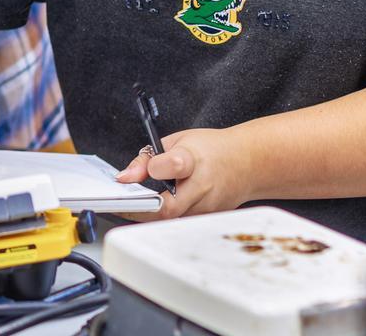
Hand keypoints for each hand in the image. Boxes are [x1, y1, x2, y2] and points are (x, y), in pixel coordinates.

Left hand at [115, 127, 254, 219]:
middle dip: (139, 209)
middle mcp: (203, 186)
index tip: (128, 177)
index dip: (153, 169)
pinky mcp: (208, 220)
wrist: (247, 163)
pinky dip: (164, 218)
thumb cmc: (212, 149)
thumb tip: (124, 177)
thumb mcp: (177, 141)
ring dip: (149, 215)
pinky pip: (180, 223)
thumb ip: (148, 157)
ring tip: (134, 205)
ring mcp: (208, 208)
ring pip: (171, 220)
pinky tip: (155, 209)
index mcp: (193, 159)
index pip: (174, 165)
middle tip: (118, 205)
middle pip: (168, 207)